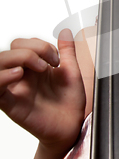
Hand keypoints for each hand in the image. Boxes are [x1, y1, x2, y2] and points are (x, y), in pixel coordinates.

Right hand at [0, 29, 85, 156]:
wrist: (72, 127)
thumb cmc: (69, 103)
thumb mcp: (72, 72)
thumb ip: (67, 51)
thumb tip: (66, 31)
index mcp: (34, 67)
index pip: (23, 44)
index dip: (40, 45)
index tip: (57, 59)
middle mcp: (22, 76)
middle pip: (9, 50)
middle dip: (31, 49)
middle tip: (49, 64)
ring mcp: (15, 88)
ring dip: (17, 58)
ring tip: (38, 67)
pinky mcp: (11, 104)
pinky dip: (3, 77)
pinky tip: (18, 74)